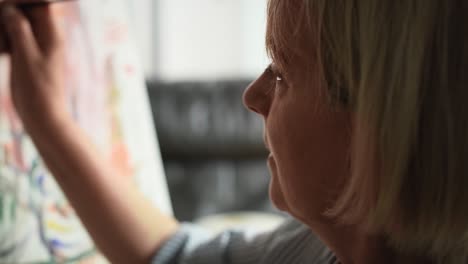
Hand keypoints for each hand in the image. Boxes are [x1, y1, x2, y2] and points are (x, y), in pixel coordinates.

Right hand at [2, 4, 67, 128]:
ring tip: (3, 46)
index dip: (19, 2)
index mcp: (52, 35)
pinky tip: (1, 49)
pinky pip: (14, 40)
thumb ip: (19, 30)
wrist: (42, 115)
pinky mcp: (27, 57)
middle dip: (9, 14)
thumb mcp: (26, 56)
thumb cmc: (37, 88)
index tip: (3, 6)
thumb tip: (10, 7)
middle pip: (27, 14)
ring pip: (18, 27)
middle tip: (0, 26)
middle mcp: (47, 39)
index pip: (39, 5)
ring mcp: (37, 48)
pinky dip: (5, 41)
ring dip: (4, 28)